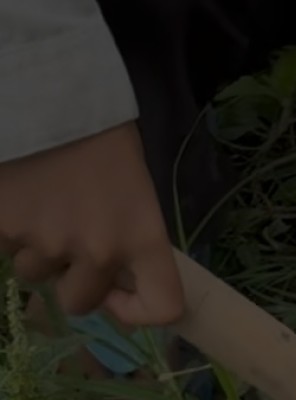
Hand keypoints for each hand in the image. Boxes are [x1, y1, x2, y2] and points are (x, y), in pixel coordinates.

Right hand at [0, 122, 183, 326]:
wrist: (50, 100)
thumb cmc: (102, 139)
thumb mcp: (134, 188)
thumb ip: (128, 236)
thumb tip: (116, 278)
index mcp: (142, 235)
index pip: (162, 304)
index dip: (139, 311)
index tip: (121, 296)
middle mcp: (98, 249)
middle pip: (80, 302)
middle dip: (73, 281)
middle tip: (71, 242)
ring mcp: (46, 244)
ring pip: (35, 274)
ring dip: (38, 250)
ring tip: (45, 202)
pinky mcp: (3, 232)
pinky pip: (5, 248)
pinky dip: (10, 230)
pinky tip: (21, 195)